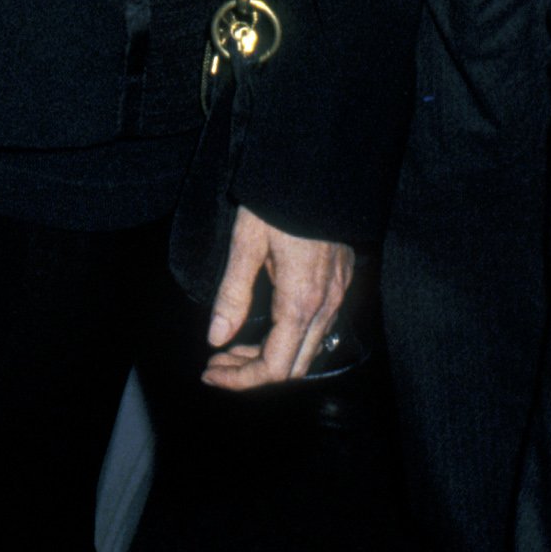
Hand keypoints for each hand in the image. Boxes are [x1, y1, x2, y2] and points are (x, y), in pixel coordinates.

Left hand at [202, 205, 351, 389]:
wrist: (318, 171)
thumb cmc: (278, 203)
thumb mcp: (246, 244)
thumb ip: (233, 295)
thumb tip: (216, 338)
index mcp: (301, 302)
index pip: (275, 368)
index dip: (241, 380)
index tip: (210, 372)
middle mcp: (326, 306)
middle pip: (294, 368)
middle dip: (252, 374)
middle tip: (216, 364)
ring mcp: (337, 296)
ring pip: (307, 351)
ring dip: (269, 358)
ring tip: (231, 350)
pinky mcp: (340, 284)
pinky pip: (317, 329)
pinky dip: (287, 340)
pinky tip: (263, 330)